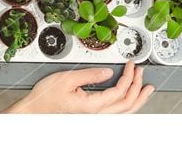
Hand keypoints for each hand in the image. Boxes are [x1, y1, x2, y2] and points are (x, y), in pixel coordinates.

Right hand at [4, 60, 153, 113]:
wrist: (36, 109)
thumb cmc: (46, 96)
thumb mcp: (67, 78)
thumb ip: (90, 74)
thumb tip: (109, 72)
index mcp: (92, 105)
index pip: (119, 91)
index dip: (129, 77)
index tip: (132, 65)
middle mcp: (96, 114)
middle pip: (126, 104)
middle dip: (137, 87)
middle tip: (142, 73)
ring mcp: (95, 116)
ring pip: (124, 112)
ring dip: (137, 99)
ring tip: (145, 89)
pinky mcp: (92, 115)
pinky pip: (116, 113)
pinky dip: (128, 105)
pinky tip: (130, 99)